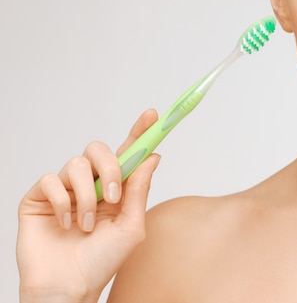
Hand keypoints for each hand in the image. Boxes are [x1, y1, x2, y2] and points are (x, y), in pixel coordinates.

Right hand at [17, 110, 160, 302]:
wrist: (68, 288)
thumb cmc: (101, 262)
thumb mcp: (131, 227)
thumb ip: (139, 190)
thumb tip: (152, 157)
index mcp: (114, 189)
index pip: (127, 153)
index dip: (139, 132)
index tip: (153, 116)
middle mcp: (89, 185)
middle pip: (99, 149)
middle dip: (110, 166)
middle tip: (114, 195)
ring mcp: (64, 190)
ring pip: (76, 164)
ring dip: (86, 196)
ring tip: (86, 224)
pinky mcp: (39, 199)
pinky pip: (50, 180)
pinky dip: (61, 202)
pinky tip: (64, 224)